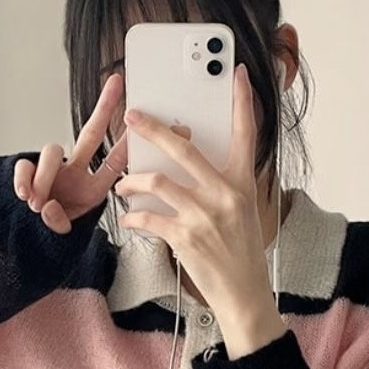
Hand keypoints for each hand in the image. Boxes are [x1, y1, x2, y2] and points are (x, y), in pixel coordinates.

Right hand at [13, 73, 128, 233]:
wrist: (27, 241)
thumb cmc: (50, 236)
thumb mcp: (63, 233)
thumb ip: (58, 223)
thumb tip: (48, 208)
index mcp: (92, 188)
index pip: (115, 162)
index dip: (129, 144)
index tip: (148, 121)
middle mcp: (75, 172)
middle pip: (91, 133)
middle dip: (104, 108)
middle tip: (117, 85)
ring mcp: (52, 170)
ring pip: (52, 152)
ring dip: (46, 176)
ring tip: (38, 202)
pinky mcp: (28, 171)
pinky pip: (25, 165)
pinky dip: (24, 179)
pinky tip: (24, 195)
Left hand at [114, 62, 271, 313]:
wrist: (244, 294)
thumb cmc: (242, 254)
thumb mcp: (244, 213)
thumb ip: (223, 187)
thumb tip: (192, 167)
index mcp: (242, 184)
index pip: (246, 134)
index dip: (242, 101)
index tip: (236, 74)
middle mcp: (225, 194)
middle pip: (184, 149)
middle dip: (153, 130)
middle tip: (132, 118)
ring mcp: (204, 215)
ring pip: (157, 181)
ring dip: (132, 182)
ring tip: (123, 186)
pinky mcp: (185, 238)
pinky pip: (148, 217)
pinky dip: (133, 217)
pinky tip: (128, 219)